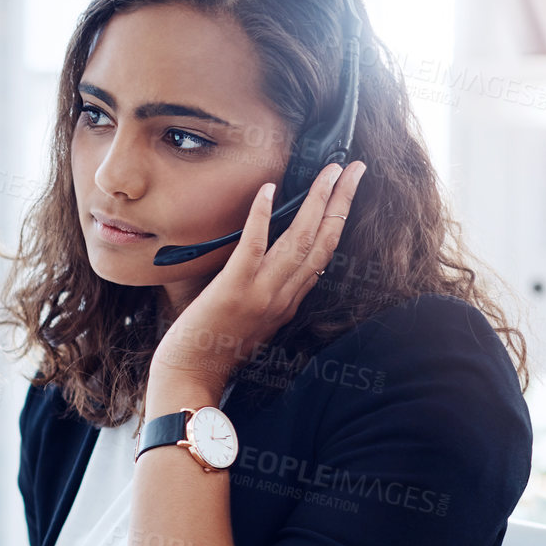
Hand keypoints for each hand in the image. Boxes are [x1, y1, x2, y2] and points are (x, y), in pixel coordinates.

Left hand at [155, 160, 366, 385]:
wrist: (190, 376)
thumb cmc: (214, 350)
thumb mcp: (256, 323)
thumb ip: (273, 296)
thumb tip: (282, 267)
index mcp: (289, 302)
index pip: (324, 254)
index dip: (340, 219)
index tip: (349, 191)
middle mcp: (283, 296)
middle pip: (323, 241)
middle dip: (342, 201)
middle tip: (355, 168)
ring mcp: (260, 292)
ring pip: (299, 240)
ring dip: (317, 200)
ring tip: (330, 170)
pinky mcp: (233, 290)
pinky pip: (253, 247)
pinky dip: (262, 216)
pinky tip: (269, 189)